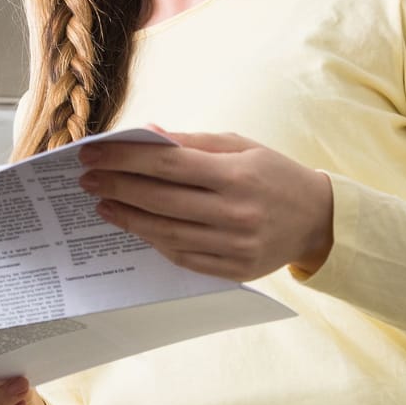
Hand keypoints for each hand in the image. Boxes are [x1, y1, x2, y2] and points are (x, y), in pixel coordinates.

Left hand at [78, 129, 334, 279]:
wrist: (318, 220)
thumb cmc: (274, 175)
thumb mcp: (242, 146)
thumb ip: (193, 142)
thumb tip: (146, 134)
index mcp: (238, 174)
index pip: (167, 165)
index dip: (124, 159)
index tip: (93, 153)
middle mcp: (236, 212)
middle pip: (161, 200)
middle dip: (117, 187)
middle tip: (87, 180)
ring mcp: (235, 245)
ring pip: (167, 233)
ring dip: (128, 219)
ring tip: (103, 204)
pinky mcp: (234, 270)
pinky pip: (183, 257)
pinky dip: (154, 241)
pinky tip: (135, 227)